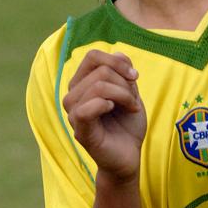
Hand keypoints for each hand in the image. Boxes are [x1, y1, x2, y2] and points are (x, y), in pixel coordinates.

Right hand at [63, 50, 146, 181]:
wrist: (129, 155)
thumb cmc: (127, 124)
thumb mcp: (130, 92)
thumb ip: (123, 72)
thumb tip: (118, 53)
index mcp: (82, 84)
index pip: (92, 56)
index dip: (116, 61)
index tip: (134, 76)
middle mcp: (72, 96)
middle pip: (100, 70)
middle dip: (125, 83)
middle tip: (134, 100)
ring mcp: (73, 114)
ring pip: (98, 85)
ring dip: (123, 94)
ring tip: (131, 108)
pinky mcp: (80, 131)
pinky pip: (86, 109)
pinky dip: (106, 104)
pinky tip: (113, 110)